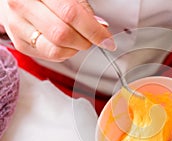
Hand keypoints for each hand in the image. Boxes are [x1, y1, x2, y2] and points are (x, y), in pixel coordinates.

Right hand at [0, 0, 115, 61]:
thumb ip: (82, 9)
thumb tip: (101, 28)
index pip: (71, 14)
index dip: (93, 30)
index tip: (107, 40)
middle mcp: (22, 6)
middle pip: (62, 35)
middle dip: (85, 41)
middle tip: (92, 39)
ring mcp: (17, 27)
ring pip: (55, 50)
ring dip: (75, 49)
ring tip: (78, 40)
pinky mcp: (20, 44)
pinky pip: (49, 56)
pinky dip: (65, 54)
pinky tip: (65, 44)